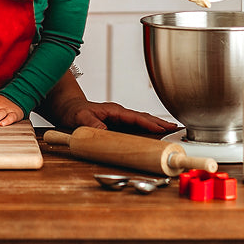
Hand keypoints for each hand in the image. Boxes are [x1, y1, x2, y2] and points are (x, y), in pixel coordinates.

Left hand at [58, 100, 177, 133]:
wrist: (67, 109)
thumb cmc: (73, 112)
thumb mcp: (80, 118)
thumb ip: (92, 125)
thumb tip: (104, 132)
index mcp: (114, 111)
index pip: (136, 117)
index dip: (149, 124)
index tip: (162, 129)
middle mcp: (119, 114)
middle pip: (144, 118)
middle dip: (160, 123)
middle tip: (176, 129)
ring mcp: (119, 119)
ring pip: (142, 121)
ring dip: (156, 126)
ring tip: (171, 131)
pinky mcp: (118, 124)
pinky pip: (136, 126)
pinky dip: (147, 129)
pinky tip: (155, 134)